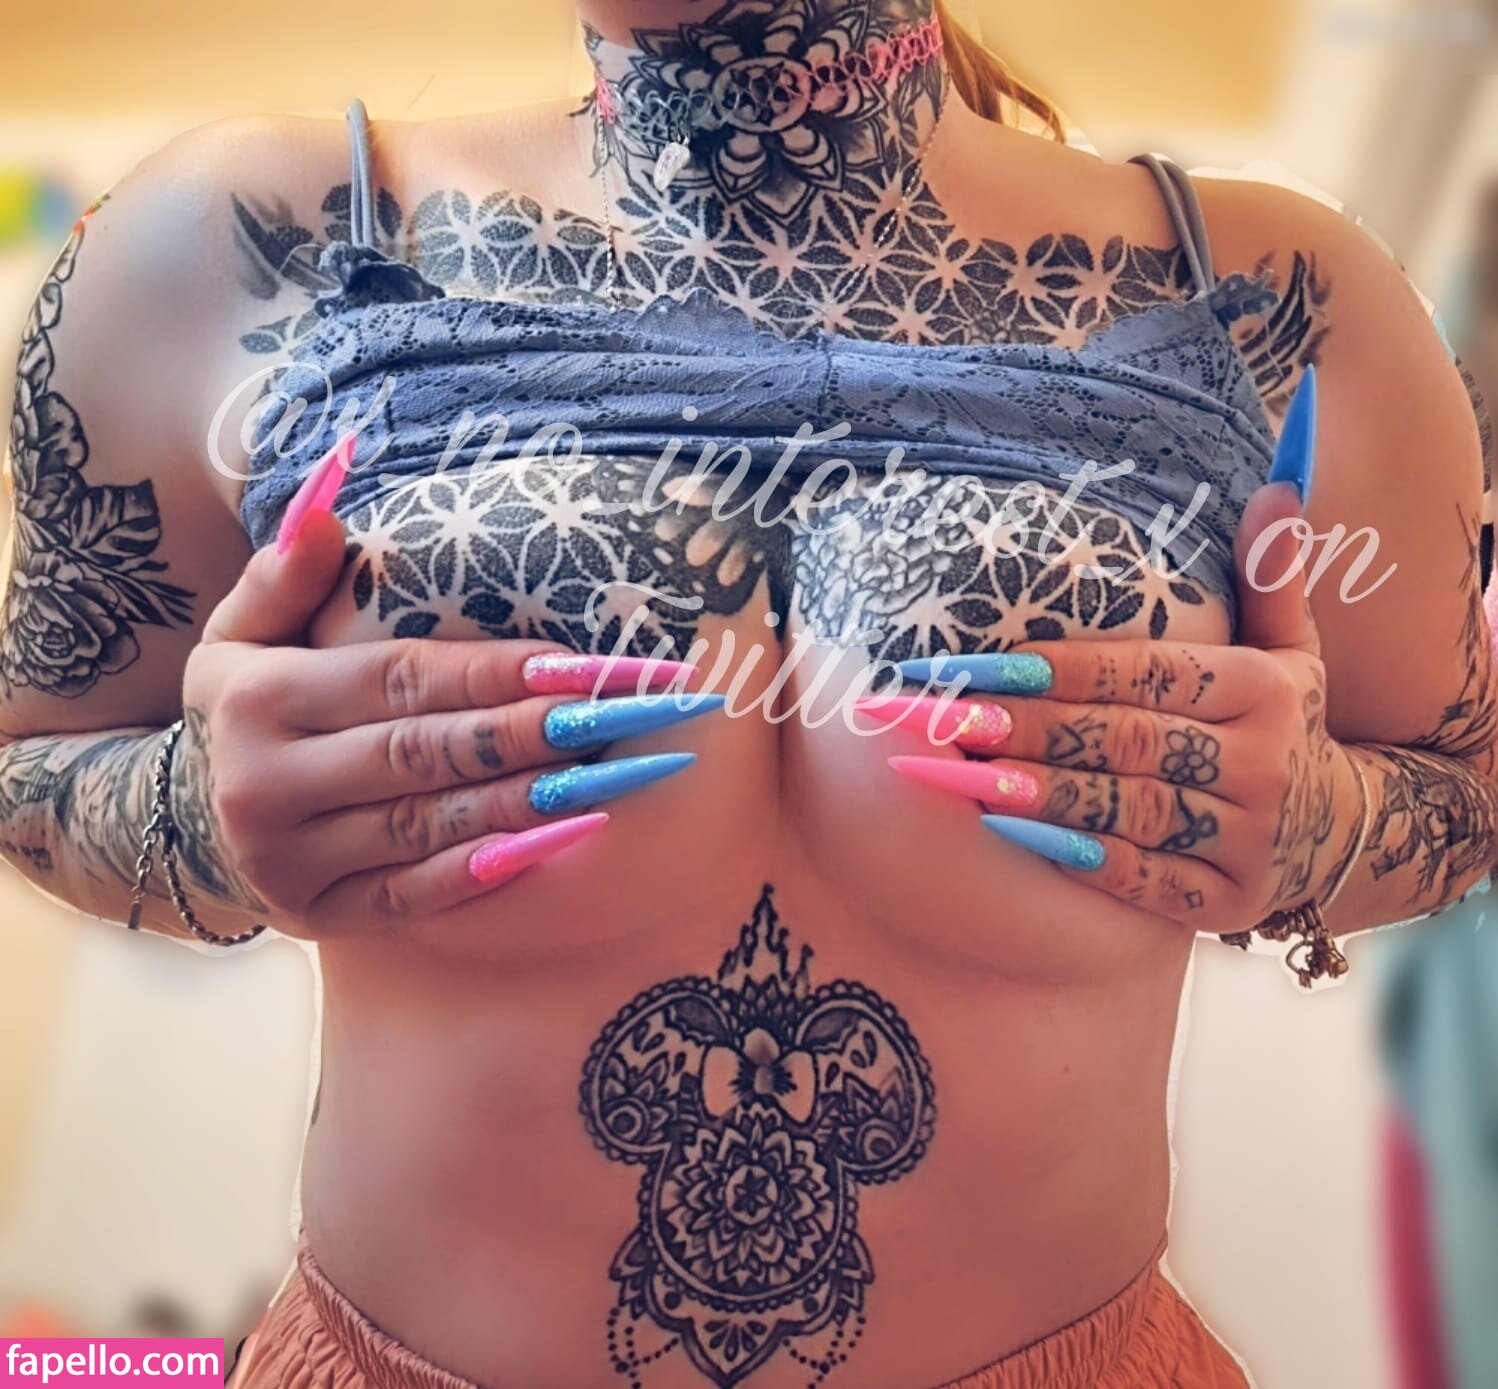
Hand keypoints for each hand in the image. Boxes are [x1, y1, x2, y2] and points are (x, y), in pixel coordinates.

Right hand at [178, 503, 707, 939]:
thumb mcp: (240, 633)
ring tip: (616, 773)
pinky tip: (566, 838)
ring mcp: (291, 860)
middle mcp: (266, 784)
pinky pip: (417, 894)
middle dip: (537, 732)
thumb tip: (327, 513)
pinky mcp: (319, 915)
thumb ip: (283, 574)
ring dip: (531, 799)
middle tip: (629, 714)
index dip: (495, 671)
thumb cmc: (248, 709)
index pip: (399, 679)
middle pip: (425, 751)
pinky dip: (492, 868)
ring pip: (431, 824)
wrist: (188, 823)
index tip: (584, 665)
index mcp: (259, 699)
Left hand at [871, 484, 1361, 932]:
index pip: (1150, 672)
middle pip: (1127, 740)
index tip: (983, 665)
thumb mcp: (1291, 651)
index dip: (1064, 669)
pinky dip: (1079, 859)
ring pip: (1129, 808)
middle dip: (1029, 728)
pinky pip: (1146, 881)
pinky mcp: (1227, 902)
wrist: (1346, 835)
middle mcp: (1261, 762)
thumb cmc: (1284, 726)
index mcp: (1264, 691)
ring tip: (961, 775)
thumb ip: (1270, 578)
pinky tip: (1009, 833)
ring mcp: (1246, 839)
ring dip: (1039, 793)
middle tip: (945, 718)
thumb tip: (1274, 488)